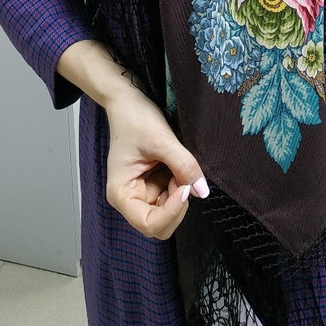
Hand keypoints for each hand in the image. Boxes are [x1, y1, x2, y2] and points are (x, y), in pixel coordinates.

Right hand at [105, 84, 208, 240]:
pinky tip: (175, 165)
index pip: (150, 224)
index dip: (172, 212)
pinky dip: (179, 184)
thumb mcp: (162, 140)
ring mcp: (141, 192)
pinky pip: (170, 195)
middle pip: (159, 223)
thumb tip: (203, 192)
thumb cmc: (135, 118)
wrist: (127, 101)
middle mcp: (129, 199)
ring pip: (168, 211)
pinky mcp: (151, 184)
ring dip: (179, 192)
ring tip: (176, 164)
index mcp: (121, 194)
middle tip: (183, 176)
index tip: (185, 186)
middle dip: (176, 204)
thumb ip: (184, 166)